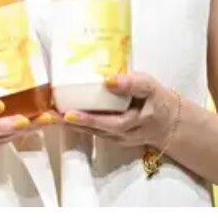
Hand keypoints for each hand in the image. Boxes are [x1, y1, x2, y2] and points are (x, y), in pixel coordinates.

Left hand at [59, 72, 177, 149]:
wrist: (169, 123)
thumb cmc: (158, 101)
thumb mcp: (151, 87)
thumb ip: (132, 83)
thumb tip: (108, 80)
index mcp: (133, 122)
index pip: (109, 122)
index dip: (88, 119)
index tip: (68, 114)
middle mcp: (122, 134)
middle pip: (93, 129)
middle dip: (70, 122)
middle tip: (49, 114)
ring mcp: (115, 137)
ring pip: (90, 131)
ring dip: (69, 124)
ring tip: (48, 114)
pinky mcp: (111, 136)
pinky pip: (92, 130)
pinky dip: (77, 124)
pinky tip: (62, 115)